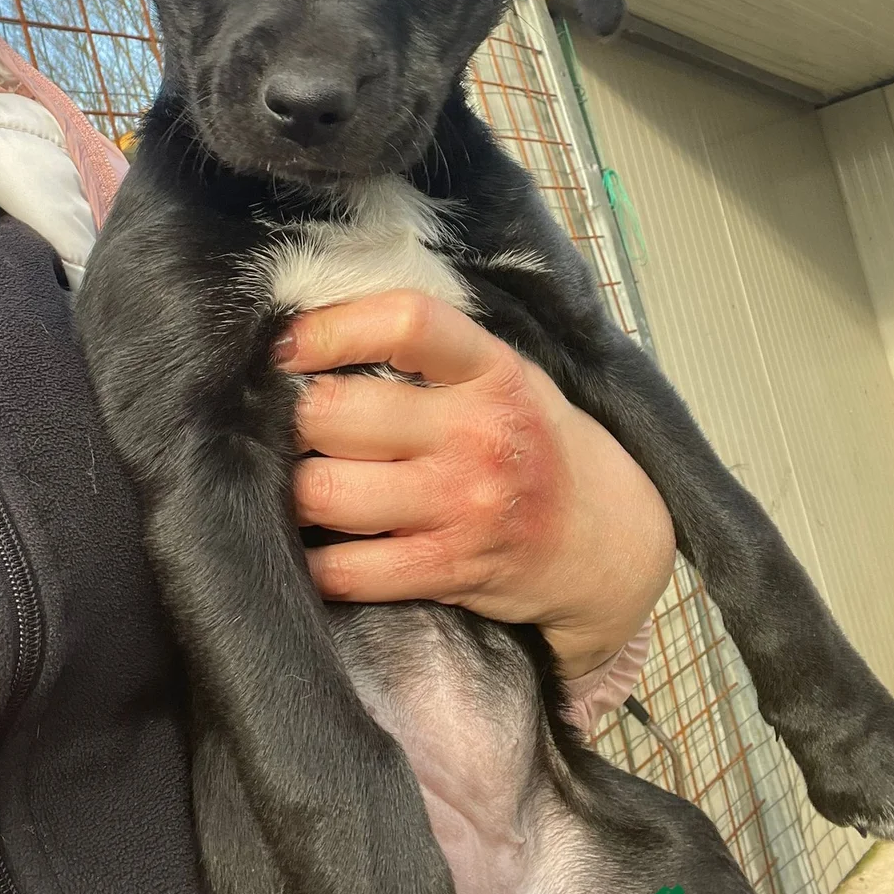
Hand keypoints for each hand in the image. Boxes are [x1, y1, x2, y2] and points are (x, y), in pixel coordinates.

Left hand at [274, 290, 675, 679]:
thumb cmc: (536, 442)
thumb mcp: (509, 374)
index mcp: (491, 370)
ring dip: (292, 488)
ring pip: (325, 491)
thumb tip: (323, 333)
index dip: (332, 328)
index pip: (404, 324)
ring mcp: (461, 505)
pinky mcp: (446, 569)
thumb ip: (435, 351)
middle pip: (335, 413)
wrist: (609, 540)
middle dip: (290, 417)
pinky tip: (316, 543)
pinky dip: (315, 560)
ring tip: (297, 478)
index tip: (287, 344)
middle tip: (283, 422)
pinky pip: (346, 569)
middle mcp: (476, 434)